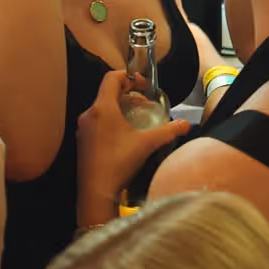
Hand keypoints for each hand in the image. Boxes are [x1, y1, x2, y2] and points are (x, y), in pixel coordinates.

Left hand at [75, 69, 194, 213]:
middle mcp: (89, 114)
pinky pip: (98, 121)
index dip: (129, 77)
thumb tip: (186, 124)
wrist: (96, 192)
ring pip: (103, 108)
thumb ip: (169, 131)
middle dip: (130, 95)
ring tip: (138, 120)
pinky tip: (126, 136)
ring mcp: (83, 129)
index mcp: (102, 108)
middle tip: (146, 105)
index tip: (144, 86)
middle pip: (109, 93)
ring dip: (121, 109)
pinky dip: (113, 121)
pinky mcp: (83, 141)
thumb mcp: (148, 143)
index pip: (112, 78)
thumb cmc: (119, 163)